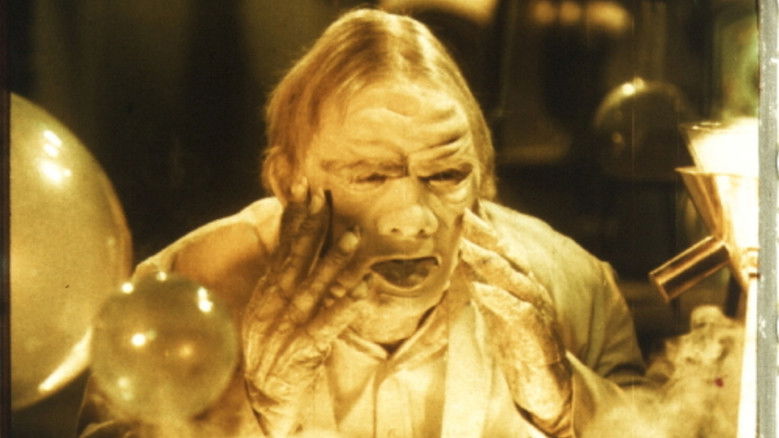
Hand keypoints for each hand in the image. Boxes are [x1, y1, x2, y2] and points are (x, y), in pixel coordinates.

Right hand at [242, 178, 369, 436]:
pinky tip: (363, 290)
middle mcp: (278, 302)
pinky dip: (345, 307)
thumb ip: (281, 276)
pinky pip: (330, 324)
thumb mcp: (267, 307)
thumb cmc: (268, 347)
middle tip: (325, 197)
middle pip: (297, 258)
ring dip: (334, 261)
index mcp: (269, 291)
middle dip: (311, 226)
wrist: (257, 394)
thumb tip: (293, 243)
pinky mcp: (306, 347)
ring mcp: (291, 324)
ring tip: (353, 236)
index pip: (282, 247)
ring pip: (316, 286)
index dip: (295, 217)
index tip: (305, 188)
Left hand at [460, 209, 572, 435]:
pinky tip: (480, 289)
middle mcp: (534, 296)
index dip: (487, 234)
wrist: (548, 390)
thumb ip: (487, 288)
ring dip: (491, 263)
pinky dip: (500, 300)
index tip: (466, 213)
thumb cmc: (522, 350)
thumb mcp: (499, 315)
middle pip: (512, 260)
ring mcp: (538, 315)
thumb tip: (466, 263)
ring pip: (516, 282)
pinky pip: (520, 314)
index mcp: (524, 289)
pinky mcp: (538, 339)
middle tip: (467, 217)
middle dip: (489, 237)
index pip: (505, 255)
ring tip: (467, 248)